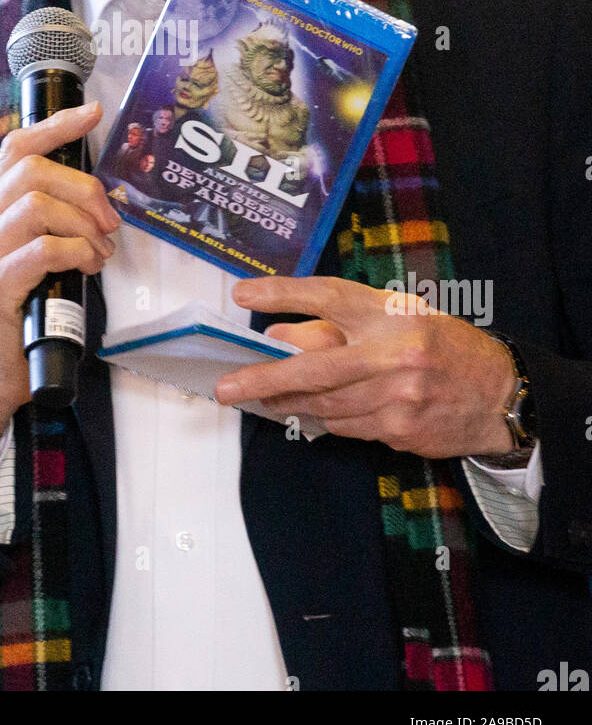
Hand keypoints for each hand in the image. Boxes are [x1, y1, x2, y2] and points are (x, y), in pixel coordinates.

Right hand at [0, 101, 119, 467]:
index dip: (55, 127)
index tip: (93, 113)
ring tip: (100, 250)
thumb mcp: (28, 251)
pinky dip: (76, 252)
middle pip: (31, 173)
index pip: (15, 149)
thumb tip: (97, 197)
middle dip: (83, 188)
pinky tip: (88, 266)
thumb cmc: (19, 306)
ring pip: (36, 206)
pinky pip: (43, 250)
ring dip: (82, 224)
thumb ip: (48, 219)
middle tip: (110, 220)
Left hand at [215, 276, 516, 459]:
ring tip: (262, 397)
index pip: (328, 297)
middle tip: (226, 386)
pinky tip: (314, 412)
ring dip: (288, 403)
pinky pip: (345, 427)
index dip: (283, 293)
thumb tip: (278, 336)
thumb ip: (340, 324)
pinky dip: (323, 418)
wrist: (498, 393)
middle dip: (263, 378)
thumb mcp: (397, 317)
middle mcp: (393, 354)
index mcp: (391, 314)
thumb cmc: (440, 345)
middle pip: (314, 368)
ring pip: (324, 405)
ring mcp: (397, 398)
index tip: (243, 294)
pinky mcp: (399, 431)